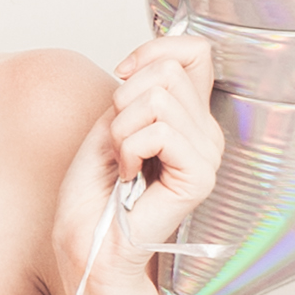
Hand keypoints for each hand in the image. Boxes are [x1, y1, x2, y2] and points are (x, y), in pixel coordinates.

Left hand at [49, 32, 219, 294]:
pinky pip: (159, 132)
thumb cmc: (94, 192)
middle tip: (119, 143)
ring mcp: (207, 154)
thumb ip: (138, 87)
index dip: (153, 50)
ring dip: (121, 131)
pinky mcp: (200, 176)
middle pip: (166, 71)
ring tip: (124, 164)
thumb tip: (151, 59)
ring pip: (158, 100)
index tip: (124, 76)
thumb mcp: (110, 122)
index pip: (195, 51)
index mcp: (189, 116)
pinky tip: (130, 179)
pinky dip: (128, 150)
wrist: (88, 243)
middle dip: (123, 101)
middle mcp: (206, 132)